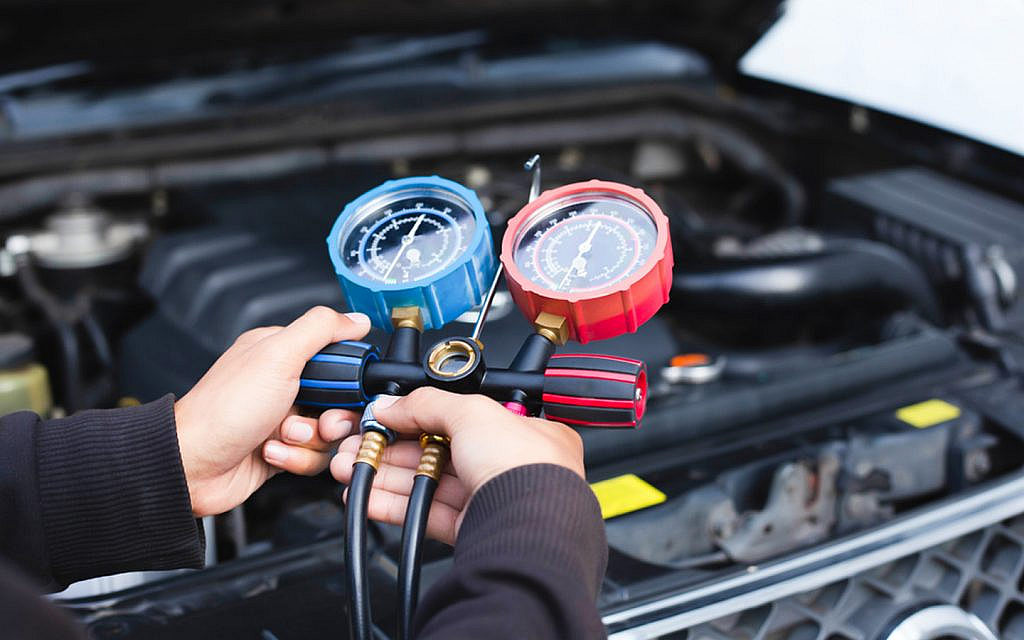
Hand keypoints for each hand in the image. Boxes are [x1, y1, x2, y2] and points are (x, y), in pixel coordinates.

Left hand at [175, 306, 370, 516]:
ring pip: (330, 433)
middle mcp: (283, 383)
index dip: (348, 378)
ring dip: (310, 440)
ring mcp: (283, 418)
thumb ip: (321, 329)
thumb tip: (356, 319)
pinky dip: (296, 459)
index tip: (342, 390)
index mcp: (282, 352)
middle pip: (340, 400)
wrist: (192, 465)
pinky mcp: (283, 449)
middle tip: (317, 420)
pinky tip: (271, 451)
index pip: (338, 358)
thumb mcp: (278, 356)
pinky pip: (314, 457)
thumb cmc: (223, 410)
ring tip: (282, 436)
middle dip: (332, 417)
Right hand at [330, 388, 583, 543]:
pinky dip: (394, 505)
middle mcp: (510, 466)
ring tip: (350, 467)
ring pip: (429, 483)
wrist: (529, 529)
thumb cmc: (525, 468)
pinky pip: (426, 514)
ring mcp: (491, 500)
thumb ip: (427, 404)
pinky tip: (368, 497)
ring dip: (386, 475)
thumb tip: (391, 403)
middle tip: (360, 443)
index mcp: (524, 432)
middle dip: (392, 447)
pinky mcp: (472, 531)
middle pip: (439, 451)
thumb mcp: (473, 412)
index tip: (386, 416)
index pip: (462, 417)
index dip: (420, 415)